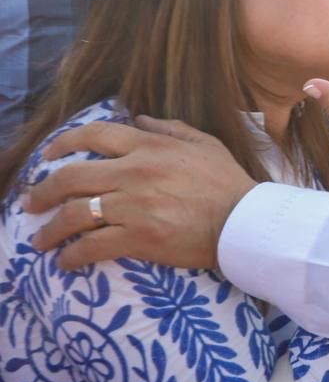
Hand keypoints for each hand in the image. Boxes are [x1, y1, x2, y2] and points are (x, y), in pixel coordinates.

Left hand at [26, 117, 255, 269]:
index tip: (47, 155)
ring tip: (39, 240)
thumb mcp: (205, 143)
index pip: (93, 135)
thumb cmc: (228, 182)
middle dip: (42, 192)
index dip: (63, 143)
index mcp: (149, 147)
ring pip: (73, 215)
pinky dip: (72, 256)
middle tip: (31, 203)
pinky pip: (91, 247)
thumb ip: (170, 128)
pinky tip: (66, 262)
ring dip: (49, 230)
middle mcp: (133, 173)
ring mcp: (132, 207)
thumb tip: (139, 119)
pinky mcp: (137, 238)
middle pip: (71, 178)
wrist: (244, 222)